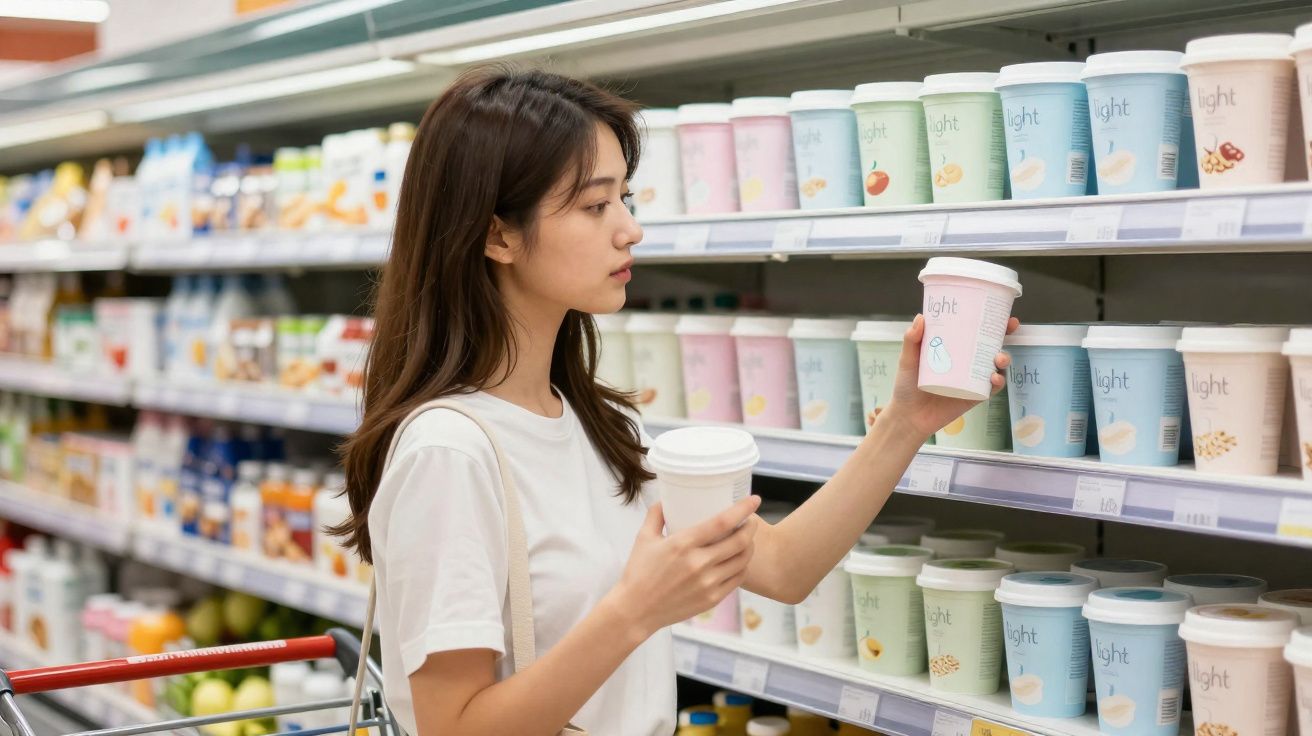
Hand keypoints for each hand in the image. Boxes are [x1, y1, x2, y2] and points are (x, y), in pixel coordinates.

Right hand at [611, 496, 760, 634]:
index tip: (754, 499)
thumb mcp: (643, 538)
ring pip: (742, 560)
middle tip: (751, 520)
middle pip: (739, 541)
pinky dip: (742, 566)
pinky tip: (739, 560)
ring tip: (746, 539)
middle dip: (751, 527)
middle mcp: (699, 563)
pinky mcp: (712, 599)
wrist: (636, 610)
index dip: (742, 509)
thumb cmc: (638, 572)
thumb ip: (656, 514)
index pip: (722, 522)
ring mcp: (708, 583)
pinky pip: (737, 579)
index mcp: (683, 544)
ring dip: (749, 546)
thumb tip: (666, 498)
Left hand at [878, 313, 1018, 439]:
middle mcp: (966, 362)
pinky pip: (992, 388)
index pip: (973, 331)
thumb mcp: (908, 360)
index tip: (1000, 311)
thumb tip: (920, 317)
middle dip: (1005, 334)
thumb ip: (911, 341)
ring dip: (1004, 358)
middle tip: (1010, 327)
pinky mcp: (974, 396)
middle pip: (991, 344)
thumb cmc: (907, 386)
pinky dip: (998, 382)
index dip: (989, 320)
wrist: (909, 416)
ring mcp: (972, 379)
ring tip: (999, 358)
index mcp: (953, 349)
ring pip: (995, 365)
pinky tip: (994, 378)